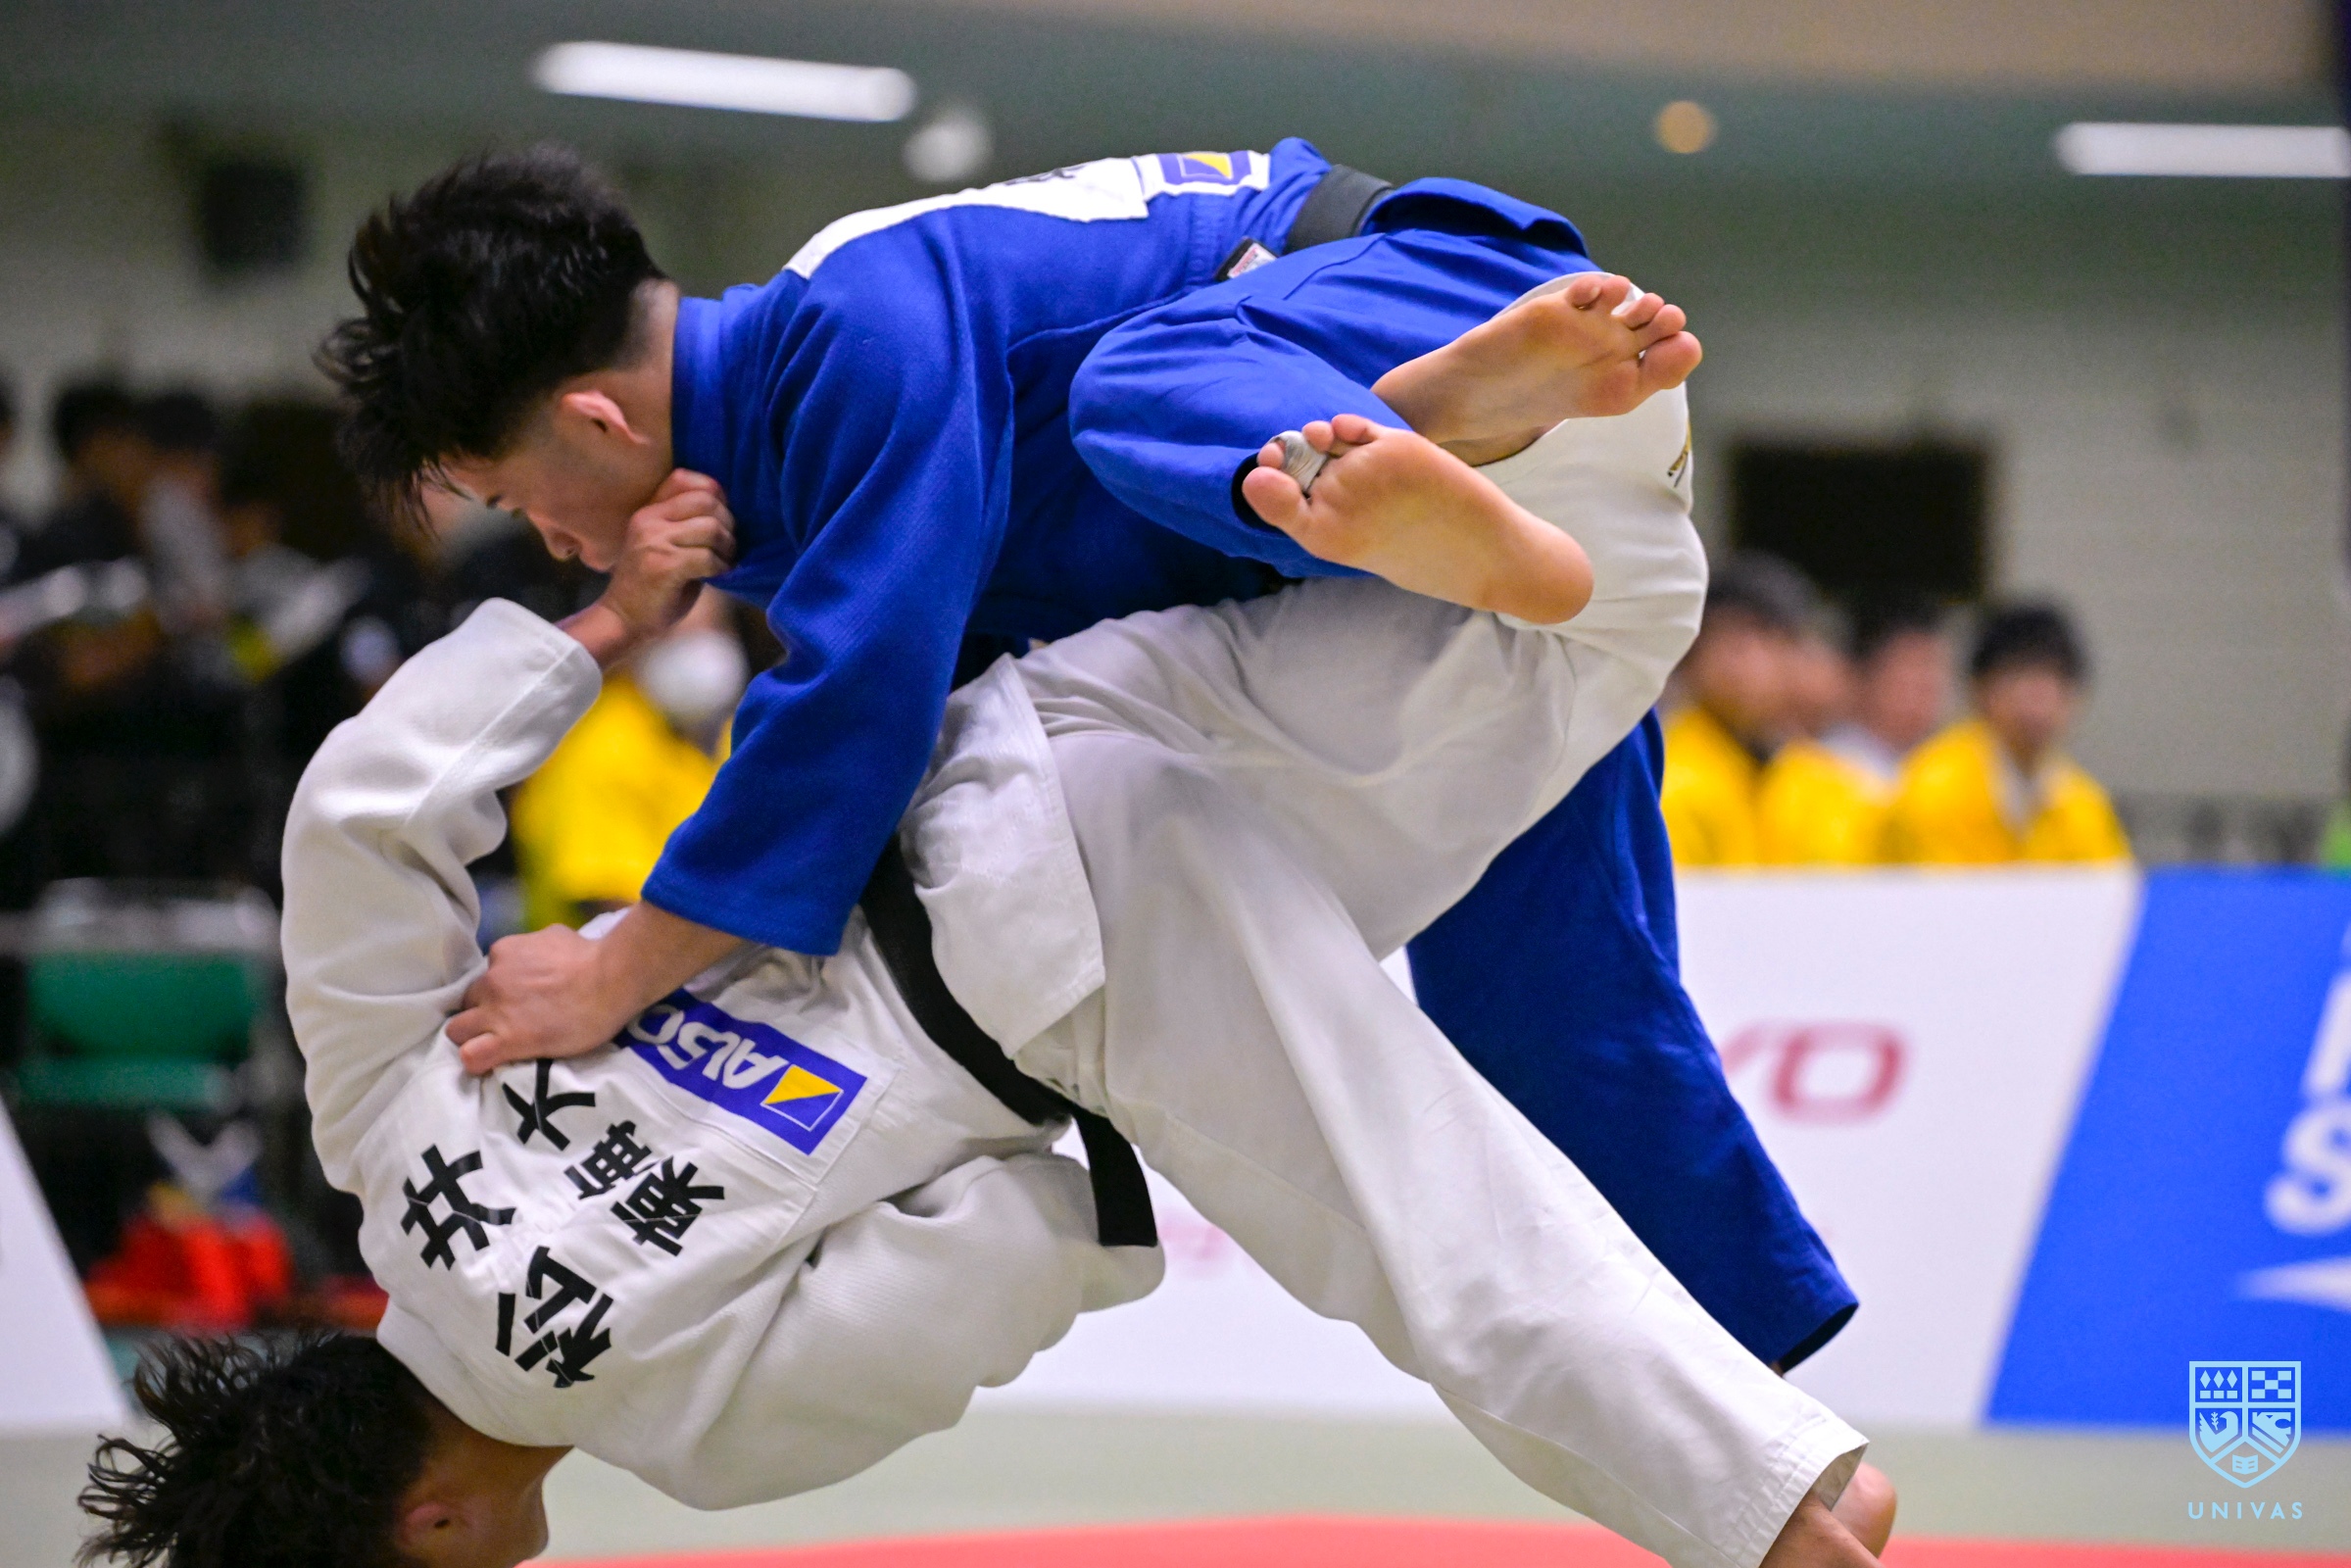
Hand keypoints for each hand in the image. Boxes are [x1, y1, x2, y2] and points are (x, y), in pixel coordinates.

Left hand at [447, 926, 634, 1075]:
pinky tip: (491, 1062)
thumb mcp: (557, 937)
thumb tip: (536, 953)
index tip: (515, 999)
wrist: (610, 979)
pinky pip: (471, 1057)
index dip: (497, 991)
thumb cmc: (592, 957)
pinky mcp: (507, 1041)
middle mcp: (492, 980)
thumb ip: (535, 946)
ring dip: (473, 1037)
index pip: (485, 975)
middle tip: (508, 1022)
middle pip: (468, 1002)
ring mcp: (496, 1012)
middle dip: (482, 1012)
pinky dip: (477, 1061)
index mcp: (503, 953)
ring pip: (457, 1030)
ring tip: (496, 1044)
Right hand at [562, 470, 735, 668]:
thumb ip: (687, 524)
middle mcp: (649, 520)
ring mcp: (655, 541)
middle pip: (706, 500)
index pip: (684, 478)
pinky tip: (717, 575)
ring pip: (711, 528)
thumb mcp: (664, 544)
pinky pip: (708, 557)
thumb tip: (729, 511)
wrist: (622, 619)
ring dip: (727, 547)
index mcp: (649, 510)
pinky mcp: (664, 566)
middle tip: (728, 545)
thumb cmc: (652, 585)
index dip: (713, 492)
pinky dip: (721, 567)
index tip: (721, 517)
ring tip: (723, 561)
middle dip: (728, 523)